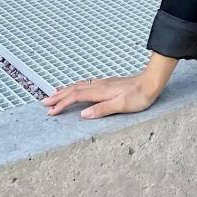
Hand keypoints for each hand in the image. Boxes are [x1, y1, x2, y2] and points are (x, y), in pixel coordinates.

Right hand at [40, 73, 161, 119]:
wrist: (151, 81)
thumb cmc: (140, 95)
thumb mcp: (122, 105)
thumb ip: (102, 109)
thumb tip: (83, 114)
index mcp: (101, 91)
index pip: (76, 97)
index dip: (62, 104)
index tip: (50, 112)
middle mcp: (100, 86)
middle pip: (74, 90)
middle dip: (58, 96)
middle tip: (44, 103)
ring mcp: (104, 84)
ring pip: (79, 86)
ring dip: (65, 91)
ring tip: (54, 94)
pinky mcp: (108, 84)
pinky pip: (86, 85)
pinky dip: (76, 87)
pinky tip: (77, 88)